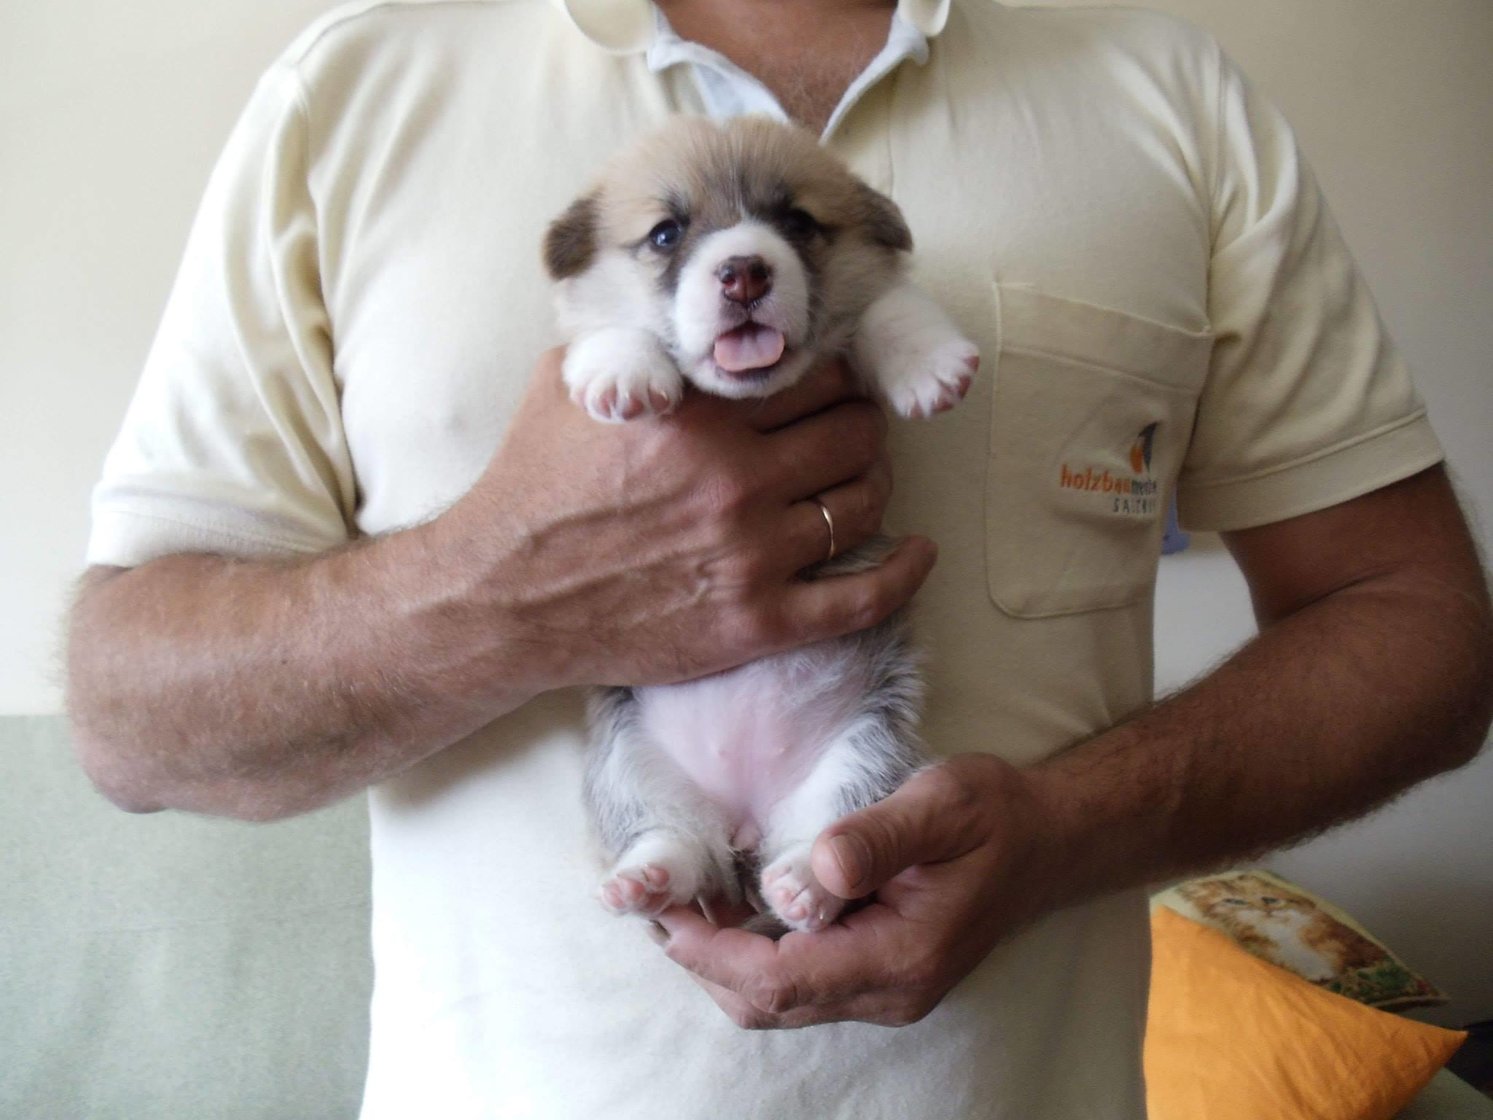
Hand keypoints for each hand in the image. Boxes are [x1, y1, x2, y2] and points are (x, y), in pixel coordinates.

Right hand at [436, 349, 937, 691]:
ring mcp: (751, 555)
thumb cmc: (532, 486)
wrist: (504, 597)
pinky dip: (905, 573)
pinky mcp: (755, 623)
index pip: (811, 375)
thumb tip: (677, 307)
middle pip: (852, 435)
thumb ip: (638, 342)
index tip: (827, 380)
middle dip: (862, 423)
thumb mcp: (573, 383)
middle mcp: (735, 480)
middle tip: (852, 427)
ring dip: (876, 484)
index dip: (830, 373)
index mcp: (699, 415)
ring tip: (864, 479)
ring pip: (863, 504)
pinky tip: (921, 553)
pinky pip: (862, 599)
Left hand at [654, 754, 1054, 1028]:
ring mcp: (885, 991)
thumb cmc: (993, 816)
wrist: (1046, 841)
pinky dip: (753, 958)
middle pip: (769, 1005)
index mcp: (901, 955)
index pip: (781, 980)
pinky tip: (731, 911)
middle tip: (654, 906)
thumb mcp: (941, 805)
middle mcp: (889, 991)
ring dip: (722, 963)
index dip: (711, 954)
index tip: (662, 914)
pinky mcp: (880, 976)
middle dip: (702, 963)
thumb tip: (817, 868)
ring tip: (681, 905)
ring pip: (779, 1003)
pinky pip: (800, 984)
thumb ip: (877, 837)